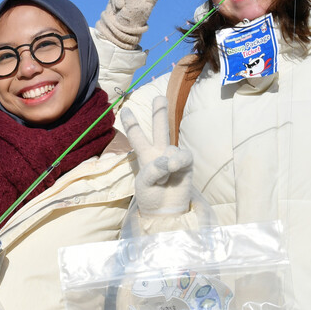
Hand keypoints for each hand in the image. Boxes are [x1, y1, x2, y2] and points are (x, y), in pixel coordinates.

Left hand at [120, 96, 192, 215]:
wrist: (165, 213)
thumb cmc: (151, 198)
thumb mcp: (144, 183)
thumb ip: (154, 168)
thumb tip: (170, 157)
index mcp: (145, 157)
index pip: (137, 137)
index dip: (132, 124)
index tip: (124, 110)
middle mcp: (159, 153)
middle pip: (160, 128)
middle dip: (160, 112)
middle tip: (159, 97)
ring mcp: (173, 158)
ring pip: (171, 143)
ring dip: (166, 159)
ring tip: (163, 173)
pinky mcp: (186, 164)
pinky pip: (182, 156)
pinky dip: (176, 161)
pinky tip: (172, 168)